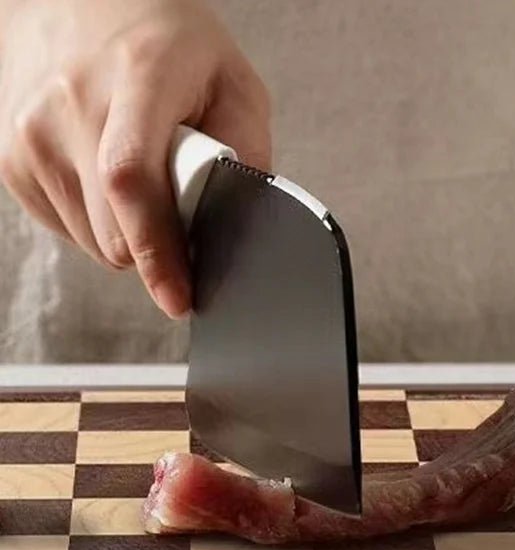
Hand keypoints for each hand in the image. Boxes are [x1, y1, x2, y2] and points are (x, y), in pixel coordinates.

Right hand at [0, 0, 270, 317]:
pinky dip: (100, 224)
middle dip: (158, 246)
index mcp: (136, 79)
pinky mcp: (12, 160)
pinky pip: (69, 230)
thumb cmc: (166, 41)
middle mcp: (70, 105)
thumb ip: (245, 155)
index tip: (179, 297)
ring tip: (142, 177)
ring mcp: (30, 134)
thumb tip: (236, 227)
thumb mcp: (233, 83)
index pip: (132, 181)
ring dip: (129, 234)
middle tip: (180, 204)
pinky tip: (107, 179)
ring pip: (93, 243)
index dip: (158, 251)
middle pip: (114, 233)